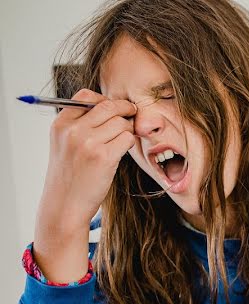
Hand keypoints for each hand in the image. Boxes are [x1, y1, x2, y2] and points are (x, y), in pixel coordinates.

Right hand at [34, 89, 136, 282]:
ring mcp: (88, 143)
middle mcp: (73, 130)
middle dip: (125, 112)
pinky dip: (129, 143)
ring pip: (122, 123)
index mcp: (61, 124)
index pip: (86, 96)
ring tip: (120, 142)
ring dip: (128, 130)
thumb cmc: (70, 175)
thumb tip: (111, 107)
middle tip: (131, 119)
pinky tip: (121, 152)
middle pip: (109, 106)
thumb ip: (80, 124)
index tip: (115, 110)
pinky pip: (127, 139)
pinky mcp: (104, 157)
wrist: (65, 204)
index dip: (105, 100)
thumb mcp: (64, 144)